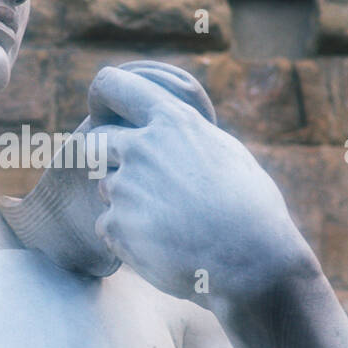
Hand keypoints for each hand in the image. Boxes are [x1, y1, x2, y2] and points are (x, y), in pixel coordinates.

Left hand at [89, 66, 315, 302]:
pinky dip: (128, 238)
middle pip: (95, 142)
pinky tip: (163, 247)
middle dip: (107, 158)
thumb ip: (187, 136)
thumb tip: (167, 130)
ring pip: (107, 189)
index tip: (103, 109)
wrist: (252, 262)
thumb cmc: (251, 208)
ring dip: (127, 204)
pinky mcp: (115, 226)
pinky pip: (108, 227)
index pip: (111, 86)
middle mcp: (140, 148)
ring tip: (169, 224)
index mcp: (171, 122)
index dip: (102, 96)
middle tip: (141, 184)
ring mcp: (123, 188)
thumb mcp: (226, 153)